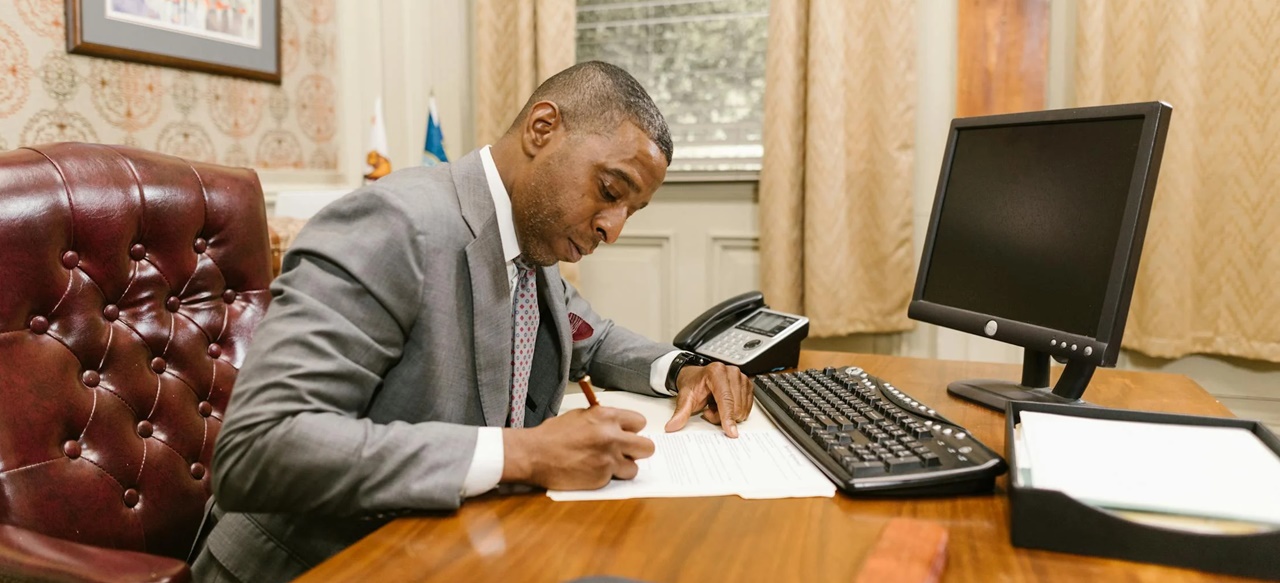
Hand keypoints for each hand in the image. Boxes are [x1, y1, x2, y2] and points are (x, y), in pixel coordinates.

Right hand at [501, 406, 654, 489]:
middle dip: (638, 450)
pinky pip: (616, 479)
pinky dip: (607, 478)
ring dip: (623, 467)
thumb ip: (603, 420)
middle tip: (626, 452)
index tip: (627, 434)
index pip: (640, 422)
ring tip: (607, 465)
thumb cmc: (552, 435)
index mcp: (606, 416)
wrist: (534, 454)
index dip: (633, 430)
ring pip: (634, 467)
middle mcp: (611, 436)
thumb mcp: (580, 416)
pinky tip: (592, 471)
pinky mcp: (602, 477)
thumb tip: (618, 426)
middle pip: (647, 447)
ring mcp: (608, 459)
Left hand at [664, 362, 752, 437]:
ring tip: (715, 405)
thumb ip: (680, 413)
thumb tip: (672, 426)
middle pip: (734, 406)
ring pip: (741, 409)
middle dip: (721, 416)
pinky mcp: (748, 385)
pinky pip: (747, 408)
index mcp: (716, 372)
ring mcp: (742, 378)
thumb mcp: (684, 398)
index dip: (728, 417)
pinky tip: (724, 405)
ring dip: (728, 414)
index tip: (731, 431)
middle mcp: (731, 372)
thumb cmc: (693, 384)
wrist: (696, 377)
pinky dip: (735, 411)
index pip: (726, 399)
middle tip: (708, 409)